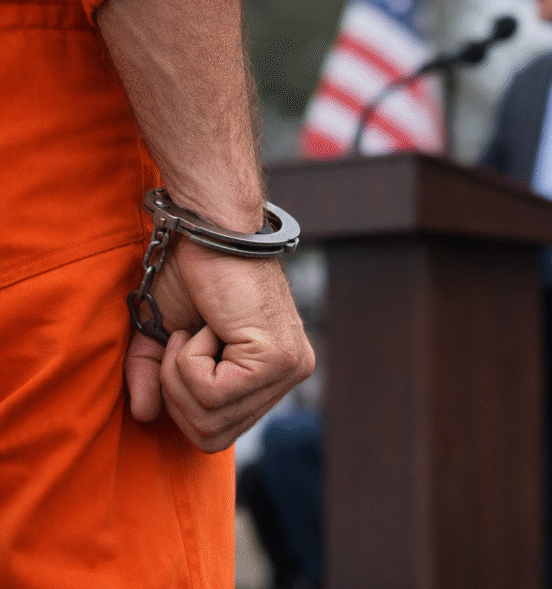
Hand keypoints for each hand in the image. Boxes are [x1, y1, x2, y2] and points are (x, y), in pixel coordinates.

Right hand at [123, 238, 314, 452]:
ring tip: (197, 329)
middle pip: (213, 436)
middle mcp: (292, 375)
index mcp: (273, 375)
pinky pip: (212, 393)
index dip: (181, 403)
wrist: (210, 229)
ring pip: (210, 418)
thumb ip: (153, 377)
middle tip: (184, 339)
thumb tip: (145, 415)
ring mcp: (290, 369)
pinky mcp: (277, 359)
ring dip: (181, 371)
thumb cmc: (193, 273)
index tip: (181, 350)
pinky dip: (189, 358)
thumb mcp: (164, 332)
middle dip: (176, 392)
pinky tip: (207, 324)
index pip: (219, 433)